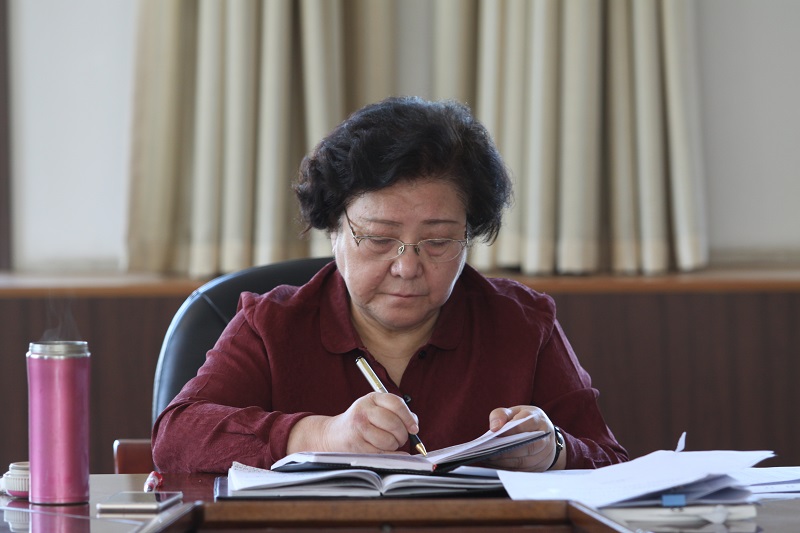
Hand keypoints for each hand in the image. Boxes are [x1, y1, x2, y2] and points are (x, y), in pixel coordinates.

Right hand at [287, 392, 418, 453]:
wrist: (333, 434)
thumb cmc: (361, 422)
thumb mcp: (376, 410)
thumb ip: (397, 413)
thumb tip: (414, 425)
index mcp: (371, 398)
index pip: (396, 403)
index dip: (408, 417)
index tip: (414, 428)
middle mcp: (363, 410)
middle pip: (394, 423)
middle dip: (403, 435)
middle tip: (401, 438)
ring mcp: (358, 427)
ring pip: (389, 440)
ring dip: (394, 446)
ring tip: (389, 443)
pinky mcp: (356, 444)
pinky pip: (381, 453)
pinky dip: (389, 455)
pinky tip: (386, 451)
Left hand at [482, 405, 562, 471]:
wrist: (544, 433)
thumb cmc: (524, 420)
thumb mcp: (514, 412)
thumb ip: (501, 415)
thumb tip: (494, 427)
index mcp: (537, 419)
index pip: (525, 424)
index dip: (510, 430)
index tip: (496, 434)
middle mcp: (545, 436)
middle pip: (527, 446)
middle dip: (506, 450)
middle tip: (488, 451)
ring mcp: (545, 452)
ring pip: (525, 461)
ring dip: (505, 462)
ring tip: (488, 459)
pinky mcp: (541, 465)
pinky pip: (523, 470)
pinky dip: (508, 469)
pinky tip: (495, 465)